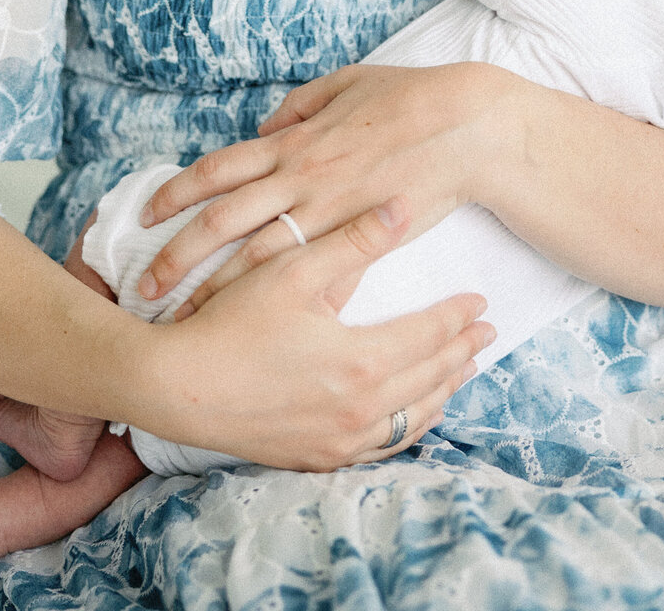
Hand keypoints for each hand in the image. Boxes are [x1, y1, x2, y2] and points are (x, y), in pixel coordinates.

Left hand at [135, 63, 512, 313]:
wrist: (466, 127)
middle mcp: (301, 177)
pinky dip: (274, 297)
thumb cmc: (411, 98)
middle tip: (144, 285)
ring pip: (255, 256)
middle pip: (222, 220)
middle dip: (178, 254)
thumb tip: (264, 131)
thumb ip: (299, 107)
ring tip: (183, 315)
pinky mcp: (358, 240)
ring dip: (214, 286)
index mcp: (294, 139)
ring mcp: (328, 212)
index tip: (146, 214)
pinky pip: (305, 273)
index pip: (218, 169)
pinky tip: (254, 321)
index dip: (177, 192)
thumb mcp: (346, 83)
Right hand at [142, 197, 493, 468]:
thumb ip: (353, 240)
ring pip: (411, 419)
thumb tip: (402, 206)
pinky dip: (407, 426)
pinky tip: (412, 413)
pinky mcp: (316, 458)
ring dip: (441, 392)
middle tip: (486, 335)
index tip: (480, 301)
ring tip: (462, 372)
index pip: (430, 336)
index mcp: (361, 361)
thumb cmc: (231, 323)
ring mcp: (338, 441)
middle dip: (462, 355)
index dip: (458, 317)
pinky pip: (381, 447)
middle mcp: (359, 410)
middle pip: (430, 380)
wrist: (177, 388)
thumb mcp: (292, 270)